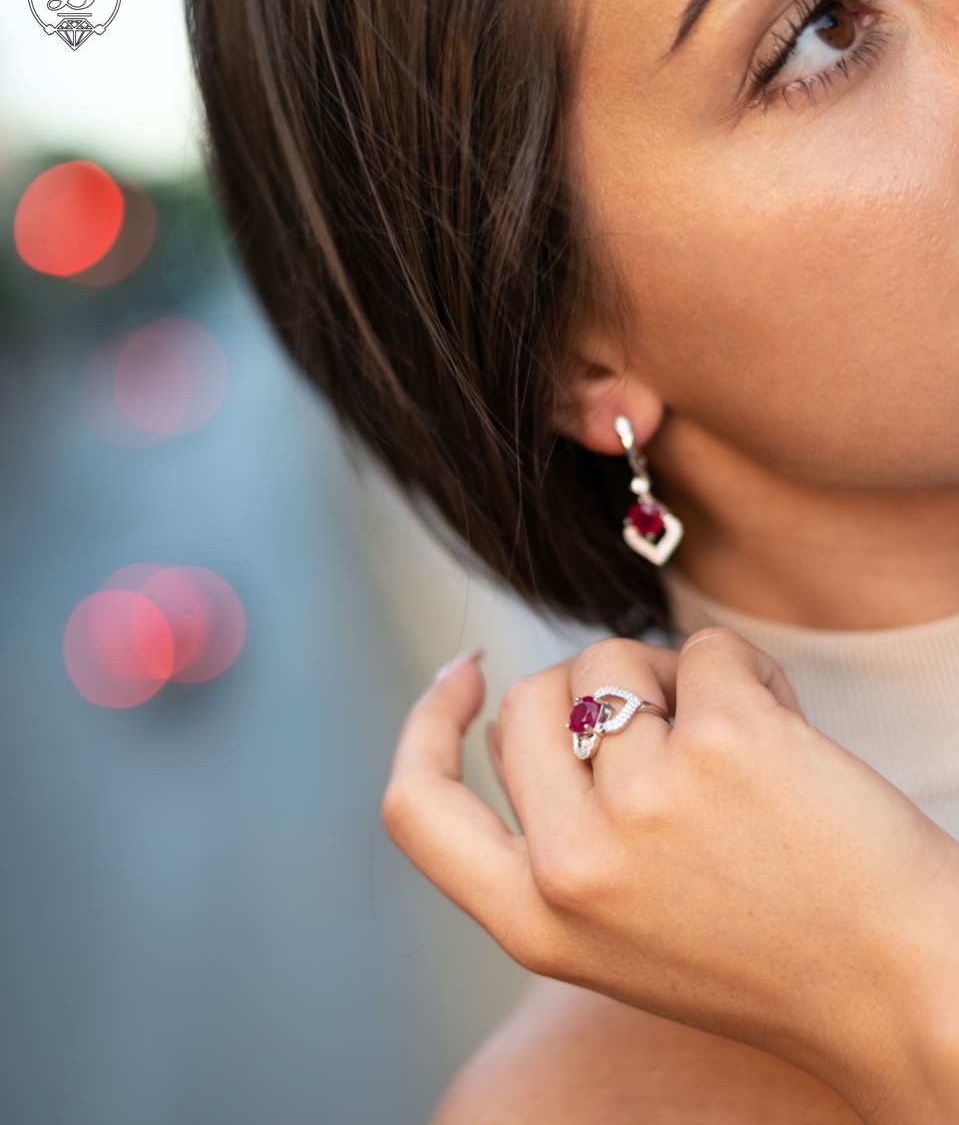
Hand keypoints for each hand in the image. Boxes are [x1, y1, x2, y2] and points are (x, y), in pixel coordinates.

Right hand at [382, 630, 958, 1123]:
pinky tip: (785, 729)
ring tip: (738, 744)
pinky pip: (705, 645)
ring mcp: (645, 802)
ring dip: (673, 678)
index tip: (465, 673)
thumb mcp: (617, 927)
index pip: (415, 806)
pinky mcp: (727, 744)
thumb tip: (530, 698)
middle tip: (669, 732)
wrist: (908, 987)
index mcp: (535, 920)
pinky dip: (744, 670)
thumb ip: (555, 836)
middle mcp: (574, 866)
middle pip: (526, 701)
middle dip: (589, 692)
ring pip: (612, 658)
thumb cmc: (767, 948)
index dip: (427, 723)